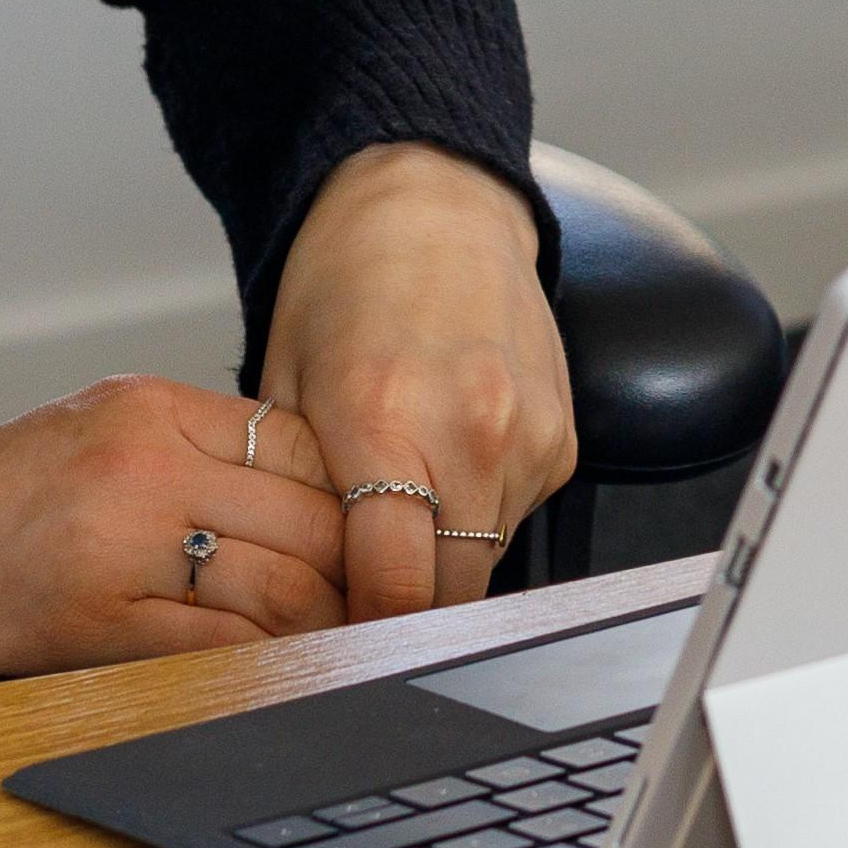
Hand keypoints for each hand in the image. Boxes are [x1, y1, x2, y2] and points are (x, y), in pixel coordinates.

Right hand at [0, 377, 352, 684]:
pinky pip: (220, 648)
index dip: (358, 497)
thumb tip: (321, 491)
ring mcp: (118, 545)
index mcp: (149, 406)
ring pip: (279, 588)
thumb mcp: (99, 428)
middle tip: (383, 601)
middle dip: (357, 570)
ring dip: (325, 625)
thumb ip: (200, 446)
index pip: (302, 444)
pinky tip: (281, 671)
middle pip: (307, 518)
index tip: (381, 535)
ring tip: (343, 640)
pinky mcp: (94, 625)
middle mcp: (140, 463)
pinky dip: (266, 665)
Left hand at [262, 143, 574, 622]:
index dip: (357, 636)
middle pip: (446, 596)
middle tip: (353, 593)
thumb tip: (298, 599)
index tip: (329, 643)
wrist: (431, 204)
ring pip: (483, 564)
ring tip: (399, 502)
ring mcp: (528, 436)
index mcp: (385, 418)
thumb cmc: (343, 286)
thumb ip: (299, 496)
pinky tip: (443, 462)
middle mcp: (471, 430)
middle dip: (398, 612)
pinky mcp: (562, 440)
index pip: (392, 591)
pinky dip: (475, 517)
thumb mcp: (285, 388)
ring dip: (439, 562)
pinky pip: (514, 519)